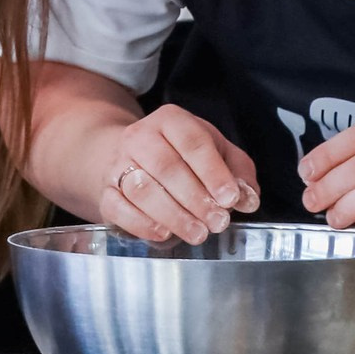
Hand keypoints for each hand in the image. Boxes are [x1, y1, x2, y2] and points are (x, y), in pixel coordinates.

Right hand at [100, 105, 259, 242]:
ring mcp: (118, 163)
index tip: (230, 198)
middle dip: (196, 199)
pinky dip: (141, 223)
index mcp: (171, 120)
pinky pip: (118, 207)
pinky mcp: (106, 190)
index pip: (193, 142)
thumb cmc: (180, 154)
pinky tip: (164, 233)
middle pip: (166, 166)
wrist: (129, 155)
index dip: (213, 172)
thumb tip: (248, 197)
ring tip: (197, 232)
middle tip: (217, 222)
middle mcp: (140, 136)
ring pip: (142, 189)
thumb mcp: (215, 150)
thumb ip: (238, 171)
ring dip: (173, 215)